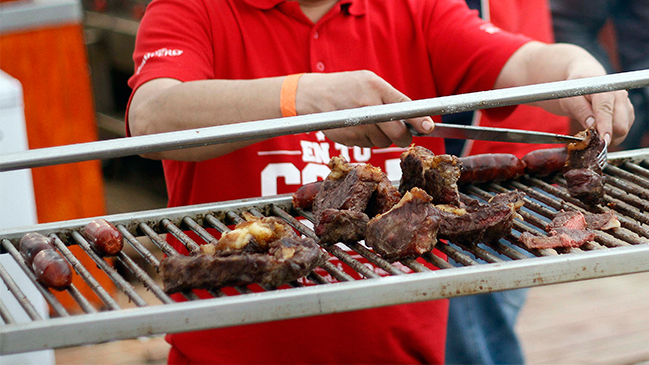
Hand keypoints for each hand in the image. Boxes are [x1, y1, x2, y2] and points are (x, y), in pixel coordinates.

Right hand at [296, 70, 433, 147]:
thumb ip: (390, 97)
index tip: (429, 127)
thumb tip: (413, 116)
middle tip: (402, 134)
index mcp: (375, 88)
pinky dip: (367, 140)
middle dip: (403, 137)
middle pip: (396, 133)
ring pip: (383, 142)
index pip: (403, 107)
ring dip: (382, 137)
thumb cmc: (346, 86)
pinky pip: (368, 145)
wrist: (313, 96)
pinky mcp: (348, 138)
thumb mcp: (369, 81)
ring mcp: (357, 125)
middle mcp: (367, 107)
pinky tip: (357, 127)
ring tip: (369, 123)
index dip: (419, 120)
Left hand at [558, 68, 634, 145]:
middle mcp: (620, 97)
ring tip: (594, 132)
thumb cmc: (576, 91)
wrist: (585, 82)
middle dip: (606, 135)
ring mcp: (626, 106)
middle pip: (620, 125)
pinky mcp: (628, 114)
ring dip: (609, 137)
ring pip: (623, 130)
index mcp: (605, 91)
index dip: (605, 128)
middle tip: (591, 137)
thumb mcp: (570, 99)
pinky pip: (623, 131)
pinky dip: (612, 135)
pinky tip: (601, 130)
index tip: (603, 140)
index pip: (606, 112)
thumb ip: (580, 110)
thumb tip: (591, 125)